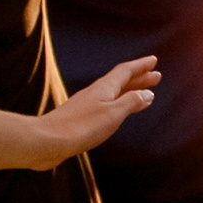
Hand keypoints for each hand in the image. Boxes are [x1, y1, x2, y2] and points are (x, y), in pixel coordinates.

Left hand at [38, 57, 160, 163]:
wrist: (46, 141)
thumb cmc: (80, 127)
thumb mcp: (113, 114)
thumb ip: (131, 102)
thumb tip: (148, 94)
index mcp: (104, 88)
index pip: (125, 71)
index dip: (140, 66)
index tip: (153, 61)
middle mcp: (95, 93)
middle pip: (120, 81)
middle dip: (138, 79)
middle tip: (155, 77)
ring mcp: (86, 106)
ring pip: (112, 94)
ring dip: (129, 92)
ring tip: (142, 94)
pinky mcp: (79, 119)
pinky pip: (104, 106)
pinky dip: (117, 105)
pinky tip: (116, 113)